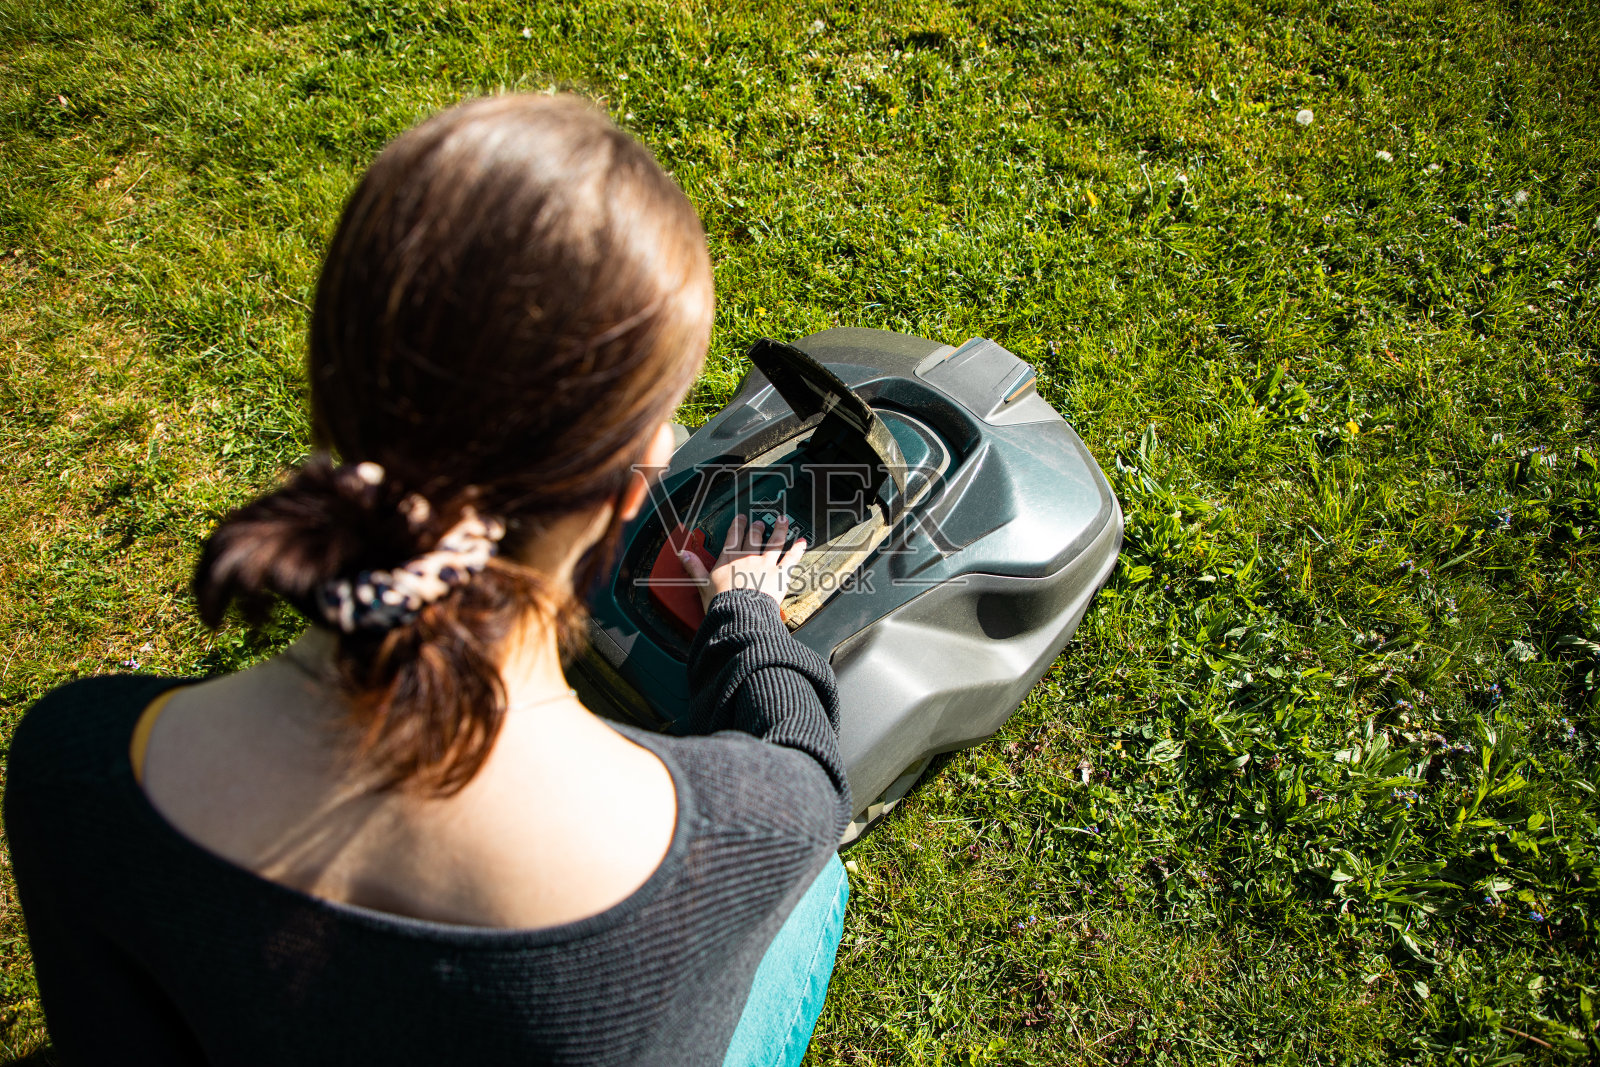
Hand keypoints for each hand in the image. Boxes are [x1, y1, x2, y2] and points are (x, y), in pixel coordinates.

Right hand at [680, 514, 806, 612]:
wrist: (739, 615)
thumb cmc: (722, 604)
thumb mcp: (702, 585)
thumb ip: (694, 568)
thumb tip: (684, 555)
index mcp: (729, 560)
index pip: (733, 538)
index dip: (737, 526)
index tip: (740, 519)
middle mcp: (747, 558)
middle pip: (753, 538)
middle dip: (756, 528)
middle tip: (759, 522)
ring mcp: (765, 565)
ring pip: (774, 542)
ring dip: (779, 530)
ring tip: (782, 521)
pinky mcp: (780, 574)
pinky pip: (791, 558)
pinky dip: (798, 549)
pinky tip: (802, 541)